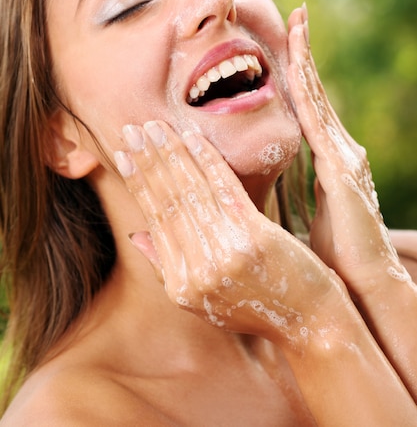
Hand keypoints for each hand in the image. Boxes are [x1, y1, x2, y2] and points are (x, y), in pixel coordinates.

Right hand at [114, 121, 347, 345]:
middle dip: (148, 161)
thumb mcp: (204, 301)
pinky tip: (193, 137)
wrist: (310, 324)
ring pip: (191, 192)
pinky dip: (207, 160)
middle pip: (169, 203)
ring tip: (156, 127)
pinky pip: (224, 189)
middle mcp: (198, 270)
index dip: (139, 184)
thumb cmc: (258, 306)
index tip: (123, 155)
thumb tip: (137, 234)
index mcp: (181, 285)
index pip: (155, 222)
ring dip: (171, 154)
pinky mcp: (255, 236)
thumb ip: (169, 267)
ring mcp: (226, 253)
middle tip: (133, 130)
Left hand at [286, 4, 407, 297]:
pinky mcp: (341, 166)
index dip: (299, 77)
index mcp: (329, 162)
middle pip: (315, 94)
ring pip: (318, 97)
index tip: (286, 46)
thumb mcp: (305, 217)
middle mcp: (339, 150)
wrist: (359, 289)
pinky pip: (317, 118)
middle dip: (304, 53)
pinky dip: (307, 87)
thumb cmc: (329, 258)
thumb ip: (291, 196)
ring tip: (298, 20)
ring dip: (306, 58)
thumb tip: (266, 188)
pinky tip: (298, 60)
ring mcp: (343, 155)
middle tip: (296, 13)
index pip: (309, 110)